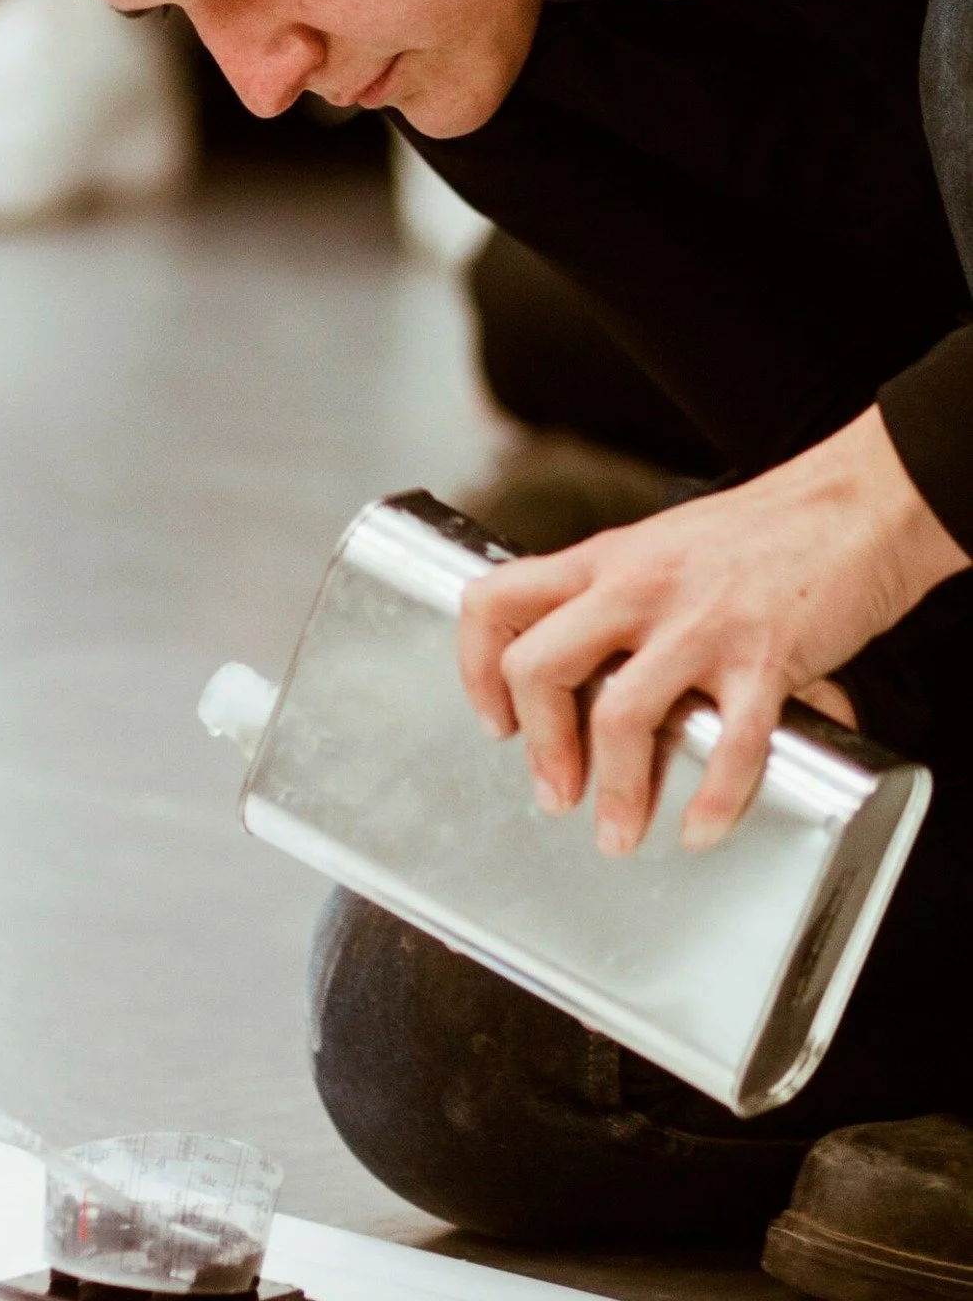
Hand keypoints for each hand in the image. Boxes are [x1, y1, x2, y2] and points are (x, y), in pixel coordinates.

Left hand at [459, 407, 967, 853]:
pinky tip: (705, 827)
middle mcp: (637, 587)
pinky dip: (714, 800)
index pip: (495, 600)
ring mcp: (699, 623)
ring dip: (615, 792)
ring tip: (620, 831)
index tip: (495, 718)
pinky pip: (729, 743)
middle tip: (553, 790)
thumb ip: (618, 598)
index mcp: (604, 559)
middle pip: (539, 667)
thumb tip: (589, 674)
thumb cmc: (764, 529)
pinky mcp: (766, 657)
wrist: (859, 502)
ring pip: (620, 717)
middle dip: (540, 746)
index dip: (475, 668)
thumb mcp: (662, 546)